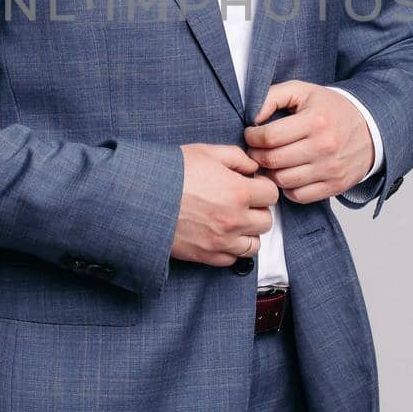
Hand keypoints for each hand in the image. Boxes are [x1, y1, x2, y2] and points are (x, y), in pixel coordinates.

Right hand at [172, 143, 279, 266]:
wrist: (140, 197)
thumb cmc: (171, 172)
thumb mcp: (205, 152)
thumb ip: (236, 157)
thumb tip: (252, 168)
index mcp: (238, 191)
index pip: (271, 195)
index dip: (262, 187)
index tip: (251, 185)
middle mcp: (234, 219)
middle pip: (266, 221)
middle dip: (258, 210)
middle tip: (242, 202)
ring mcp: (221, 241)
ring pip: (254, 245)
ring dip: (248, 232)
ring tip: (233, 221)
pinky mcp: (206, 256)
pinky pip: (233, 259)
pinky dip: (231, 249)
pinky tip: (220, 235)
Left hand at [244, 80, 374, 202]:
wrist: (371, 128)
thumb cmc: (331, 109)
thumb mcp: (303, 91)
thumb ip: (272, 96)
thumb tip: (253, 118)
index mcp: (315, 120)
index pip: (270, 137)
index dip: (252, 137)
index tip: (252, 134)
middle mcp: (324, 146)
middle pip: (273, 161)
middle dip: (256, 155)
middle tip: (256, 149)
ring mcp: (330, 169)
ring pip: (283, 181)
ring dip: (269, 173)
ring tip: (270, 162)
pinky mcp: (335, 185)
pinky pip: (299, 196)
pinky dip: (287, 188)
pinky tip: (287, 174)